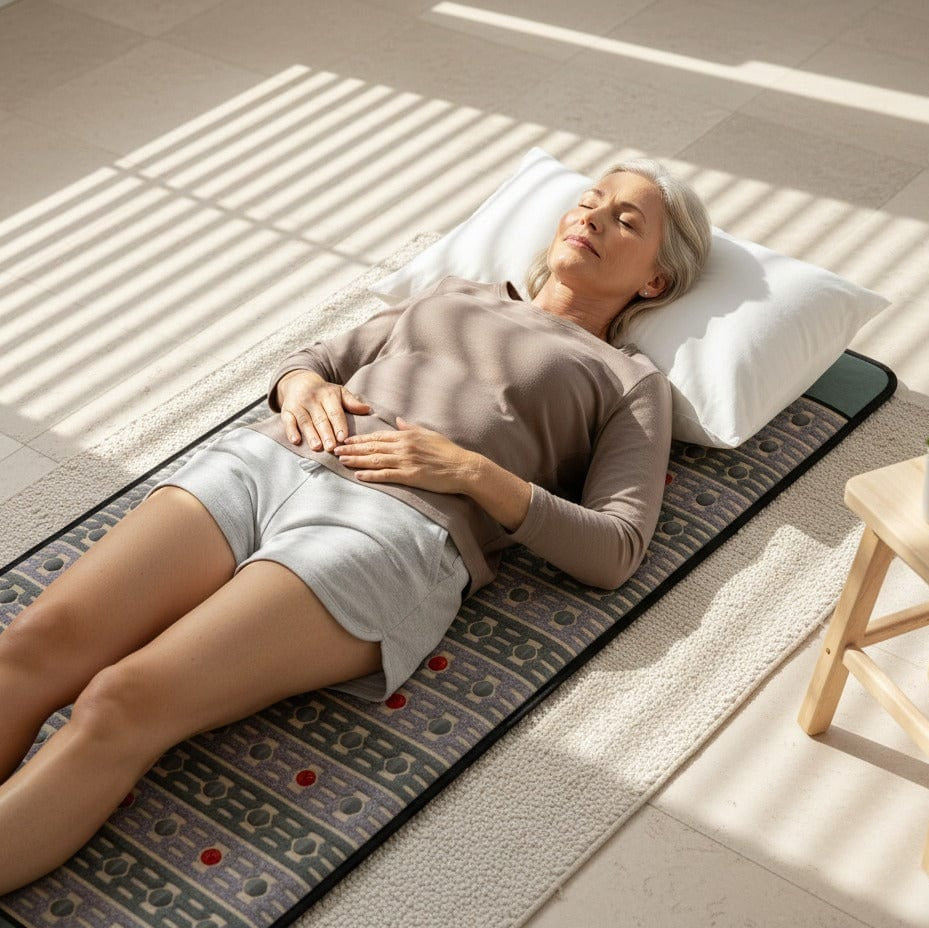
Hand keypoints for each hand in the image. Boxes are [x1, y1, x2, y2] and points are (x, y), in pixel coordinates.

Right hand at [277, 370, 371, 450]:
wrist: (299, 381)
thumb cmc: (324, 392)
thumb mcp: (339, 392)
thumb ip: (352, 402)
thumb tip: (367, 409)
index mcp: (328, 395)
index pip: (334, 412)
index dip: (339, 425)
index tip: (343, 438)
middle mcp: (312, 399)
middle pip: (320, 419)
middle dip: (326, 434)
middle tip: (332, 447)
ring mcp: (298, 405)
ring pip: (305, 422)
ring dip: (311, 435)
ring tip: (317, 447)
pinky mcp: (286, 411)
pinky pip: (288, 421)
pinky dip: (291, 431)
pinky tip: (296, 441)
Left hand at [333, 417, 476, 493]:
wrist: (463, 467)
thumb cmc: (448, 451)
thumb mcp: (429, 434)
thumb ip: (411, 428)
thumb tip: (398, 421)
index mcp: (407, 436)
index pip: (378, 436)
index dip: (360, 439)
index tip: (346, 440)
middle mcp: (403, 447)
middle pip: (372, 447)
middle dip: (352, 448)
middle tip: (335, 450)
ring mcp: (406, 461)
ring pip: (375, 460)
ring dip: (356, 460)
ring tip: (341, 461)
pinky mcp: (410, 475)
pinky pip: (386, 475)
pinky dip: (371, 475)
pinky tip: (359, 476)